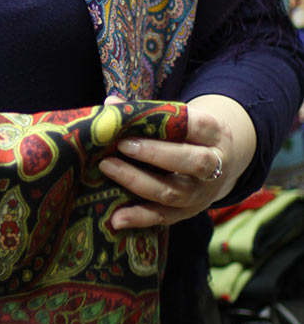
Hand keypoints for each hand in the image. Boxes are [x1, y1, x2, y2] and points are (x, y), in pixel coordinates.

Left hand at [98, 93, 256, 229]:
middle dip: (155, 154)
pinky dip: (139, 218)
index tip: (139, 118)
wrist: (215, 166)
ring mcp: (202, 193)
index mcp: (216, 135)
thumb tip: (111, 106)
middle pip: (193, 162)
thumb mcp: (180, 119)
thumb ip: (148, 112)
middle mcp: (215, 167)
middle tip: (123, 145)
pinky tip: (116, 218)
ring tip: (108, 167)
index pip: (199, 126)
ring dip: (138, 181)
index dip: (171, 123)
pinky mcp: (187, 213)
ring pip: (174, 192)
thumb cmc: (186, 136)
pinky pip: (163, 217)